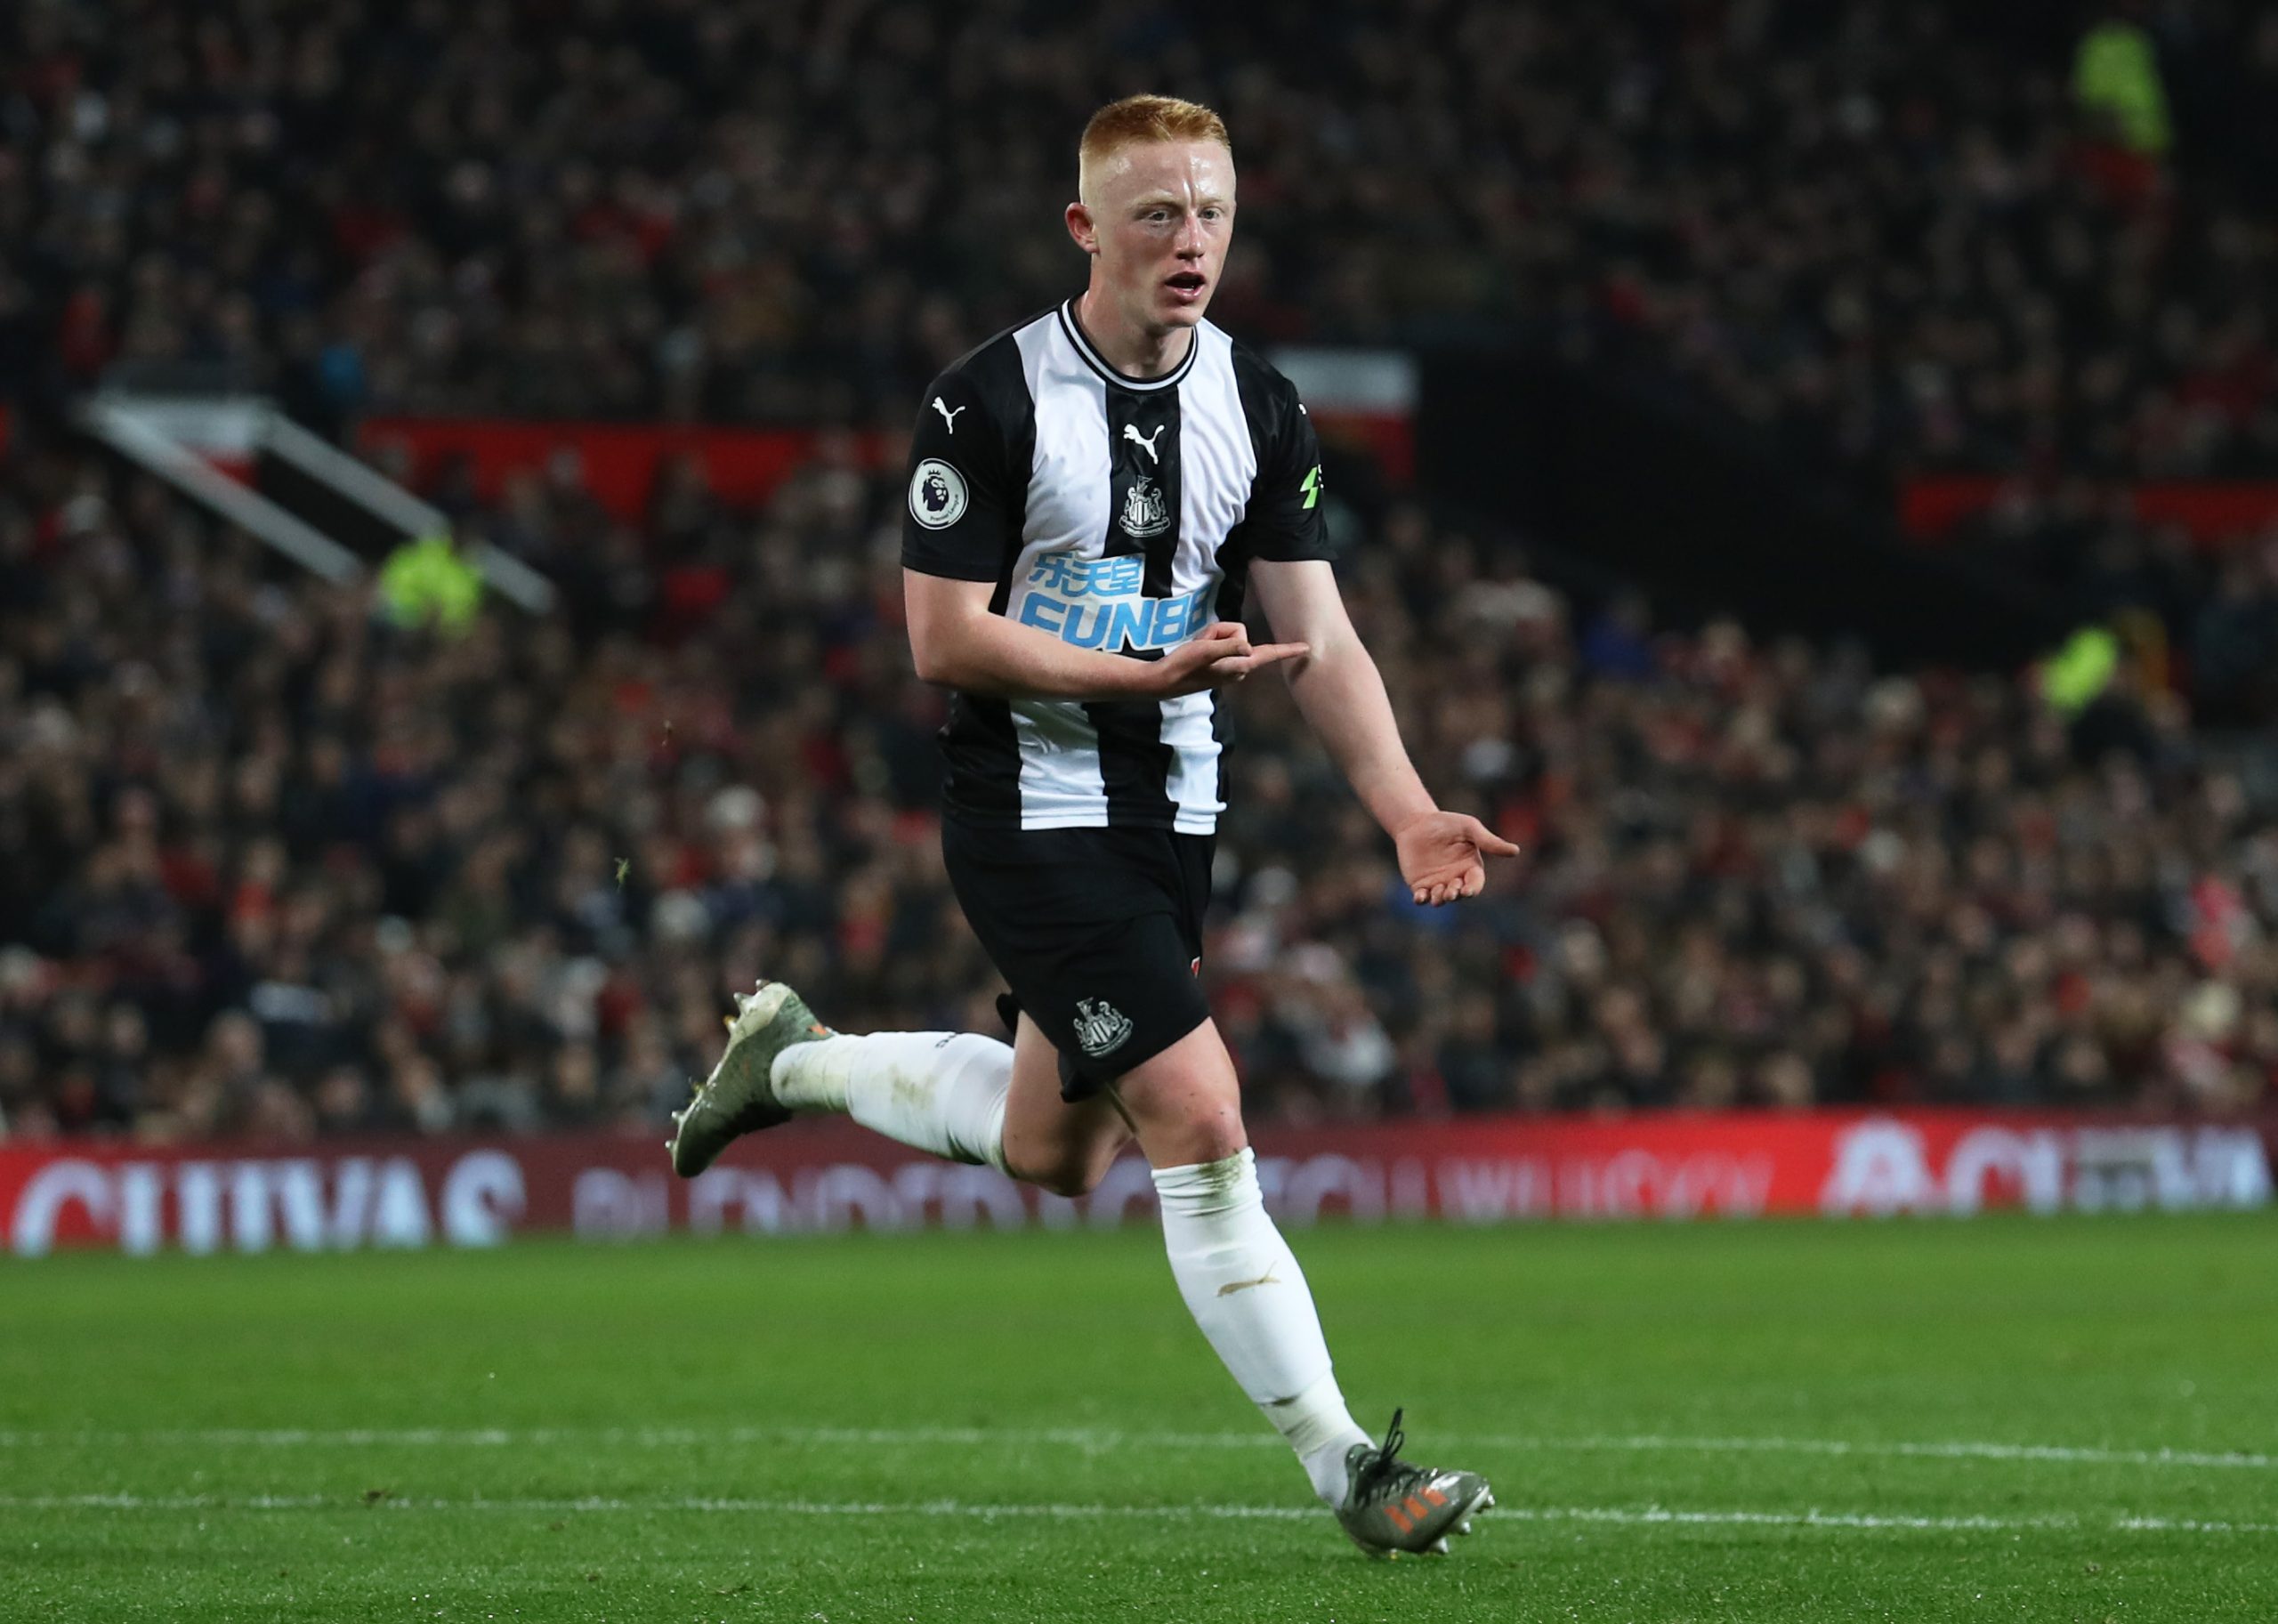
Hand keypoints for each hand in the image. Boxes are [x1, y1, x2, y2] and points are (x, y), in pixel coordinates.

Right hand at [1151, 621, 1308, 697]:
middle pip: (1240, 634)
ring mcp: (1229, 666)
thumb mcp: (1206, 651)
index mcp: (1239, 665)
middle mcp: (1239, 667)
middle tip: (1202, 643)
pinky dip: (1207, 642)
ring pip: (1228, 637)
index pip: (1268, 655)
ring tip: (1197, 649)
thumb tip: (1247, 647)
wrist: (1164, 680)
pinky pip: (1219, 643)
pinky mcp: (1220, 665)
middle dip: (1221, 632)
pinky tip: (1196, 652)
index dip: (1287, 650)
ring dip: (1212, 637)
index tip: (1307, 648)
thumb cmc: (1184, 665)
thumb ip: (1228, 647)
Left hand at [1393, 809, 1521, 905]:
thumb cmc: (1447, 823)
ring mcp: (1437, 882)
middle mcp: (1456, 877)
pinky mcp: (1420, 884)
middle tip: (1451, 891)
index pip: (1475, 883)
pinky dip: (1422, 900)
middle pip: (1459, 894)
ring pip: (1441, 899)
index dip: (1473, 889)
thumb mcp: (1469, 828)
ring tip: (1437, 894)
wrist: (1416, 822)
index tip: (1467, 890)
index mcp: (1471, 866)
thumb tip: (1516, 851)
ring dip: (1440, 900)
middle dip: (1456, 895)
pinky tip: (1420, 897)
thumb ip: (1489, 841)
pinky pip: (1422, 898)